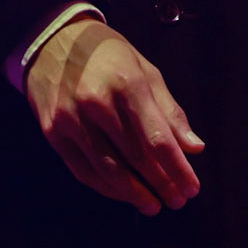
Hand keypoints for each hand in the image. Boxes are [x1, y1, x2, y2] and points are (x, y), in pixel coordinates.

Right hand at [25, 15, 204, 214]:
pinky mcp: (53, 132)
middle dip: (160, 184)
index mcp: (127, 83)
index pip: (157, 138)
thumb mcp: (145, 70)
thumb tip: (194, 148)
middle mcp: (97, 103)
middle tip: (177, 201)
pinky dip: (106, 188)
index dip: (176, 169)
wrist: (53, 41)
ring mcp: (71, 120)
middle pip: (135, 158)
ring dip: (134, 194)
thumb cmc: (108, 55)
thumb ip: (169, 111)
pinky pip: (83, 171)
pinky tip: (124, 194)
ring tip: (153, 206)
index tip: (192, 188)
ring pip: (108, 170)